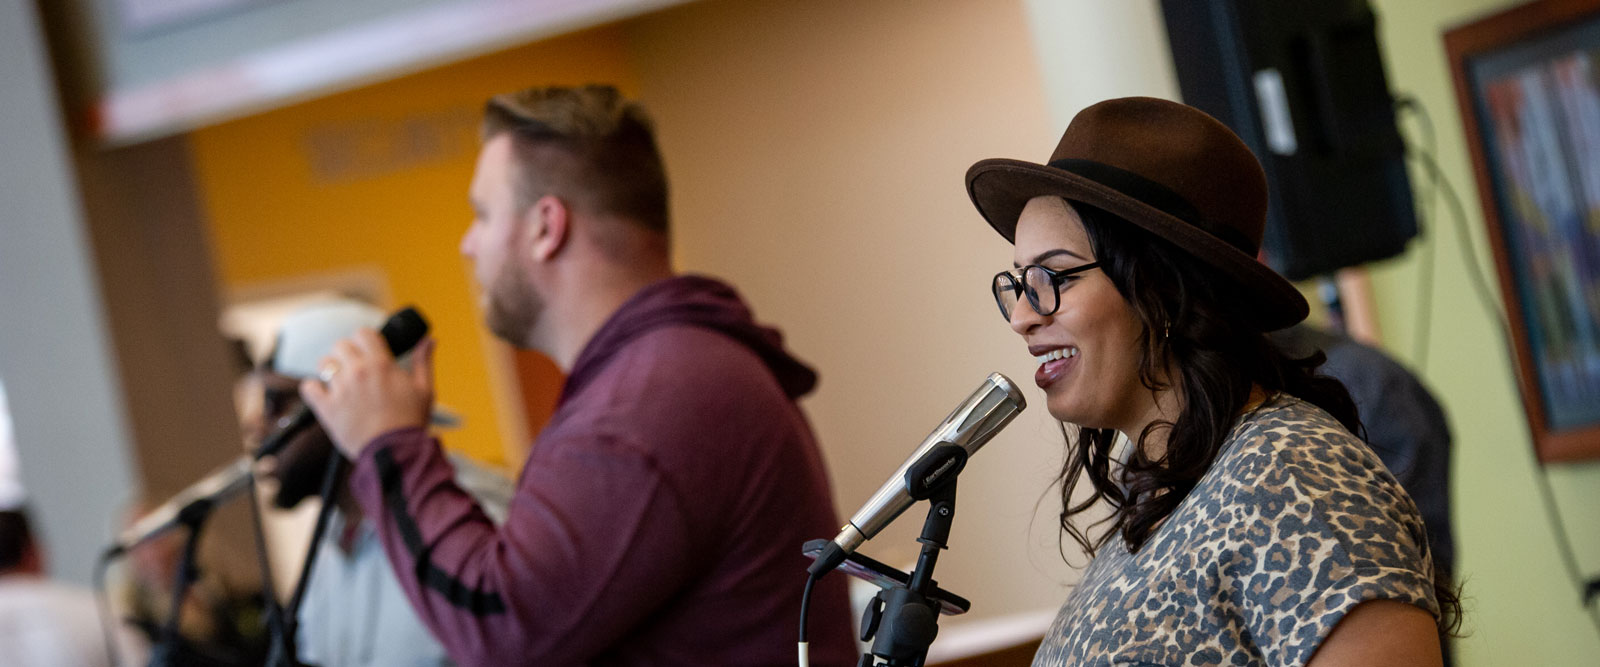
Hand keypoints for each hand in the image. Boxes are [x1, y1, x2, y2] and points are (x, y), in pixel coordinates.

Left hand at [300, 330, 435, 459]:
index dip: (366, 340)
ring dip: (331, 369)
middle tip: (356, 368)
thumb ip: (424, 361)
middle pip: (341, 345)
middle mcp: (358, 372)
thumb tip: (429, 341)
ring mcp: (340, 389)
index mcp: (381, 364)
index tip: (369, 351)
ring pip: (324, 363)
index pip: (363, 333)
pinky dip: (313, 389)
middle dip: (348, 353)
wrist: (395, 453)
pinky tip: (324, 395)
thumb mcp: (425, 389)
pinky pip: (308, 388)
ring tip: (341, 382)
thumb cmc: (411, 422)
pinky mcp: (326, 408)